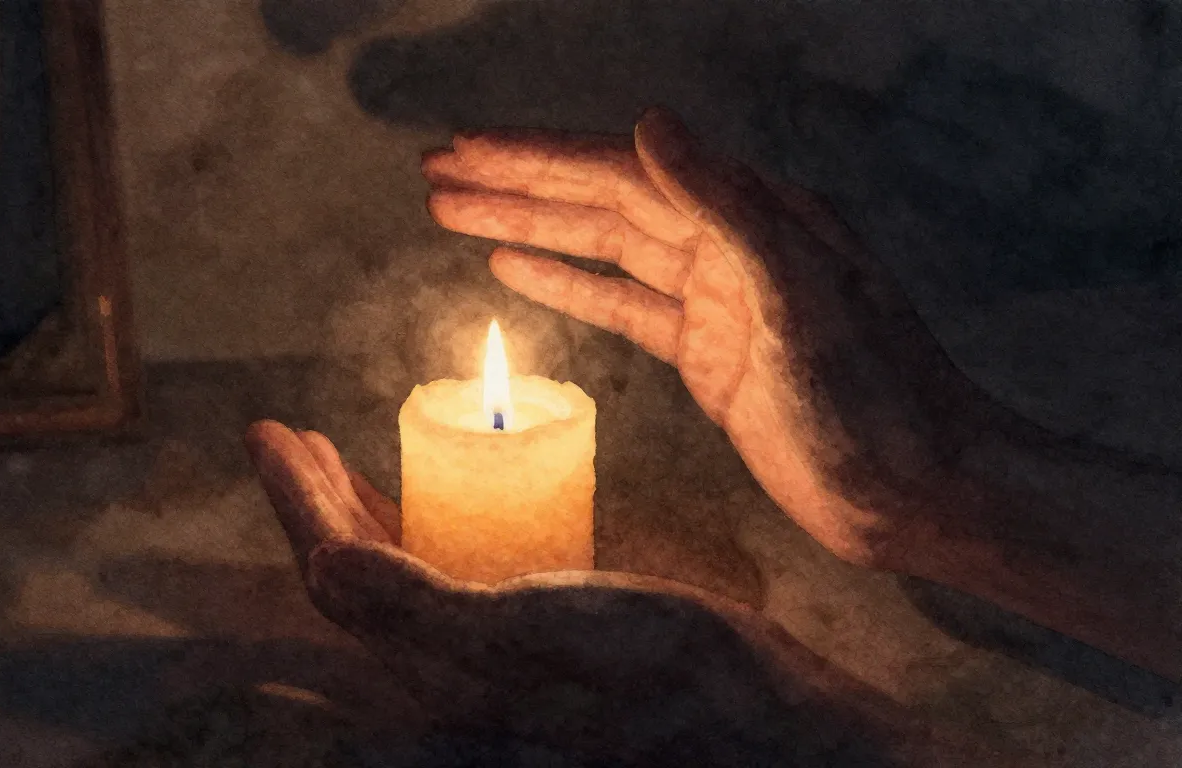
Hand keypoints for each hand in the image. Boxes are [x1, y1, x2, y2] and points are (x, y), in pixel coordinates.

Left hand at [242, 422, 986, 766]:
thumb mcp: (519, 635)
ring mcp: (482, 646)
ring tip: (333, 450)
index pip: (331, 574)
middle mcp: (439, 663)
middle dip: (311, 498)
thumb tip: (320, 564)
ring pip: (392, 564)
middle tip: (289, 433)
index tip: (266, 428)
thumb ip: (413, 605)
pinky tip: (435, 486)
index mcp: (424, 668)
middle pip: (350, 570)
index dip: (292, 500)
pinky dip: (420, 515)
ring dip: (356, 504)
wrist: (740, 710)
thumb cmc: (640, 672)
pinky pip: (444, 563)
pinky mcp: (525, 629)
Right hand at [422, 108, 987, 568]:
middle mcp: (730, 244)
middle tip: (435, 171)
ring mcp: (717, 301)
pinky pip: (624, 307)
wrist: (920, 490)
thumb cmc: (876, 398)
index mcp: (753, 216)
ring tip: (453, 213)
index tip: (464, 147)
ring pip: (604, 250)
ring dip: (528, 228)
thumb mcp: (801, 296)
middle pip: (602, 201)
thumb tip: (650, 123)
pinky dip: (568, 285)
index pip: (624, 172)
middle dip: (517, 184)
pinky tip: (516, 271)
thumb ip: (726, 206)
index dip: (537, 158)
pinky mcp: (710, 357)